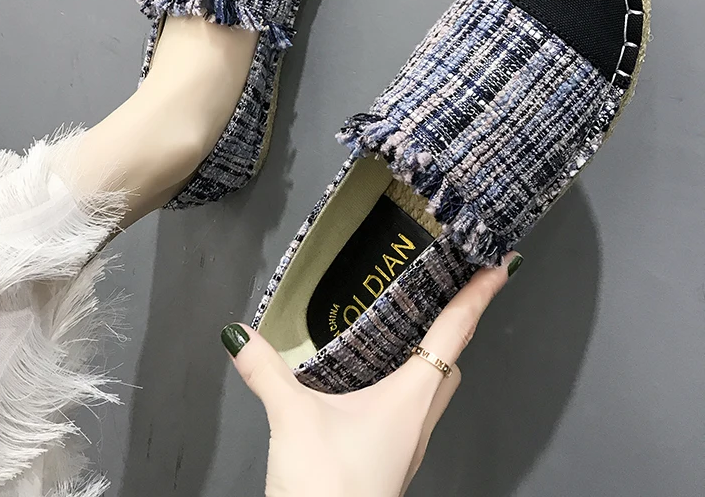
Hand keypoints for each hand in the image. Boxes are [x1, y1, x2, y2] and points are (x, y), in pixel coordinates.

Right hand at [222, 251, 522, 496]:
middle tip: (449, 289)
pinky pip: (415, 406)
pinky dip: (408, 380)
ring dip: (434, 353)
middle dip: (459, 323)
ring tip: (412, 325)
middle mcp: (420, 416)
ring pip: (436, 385)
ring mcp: (409, 441)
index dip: (479, 295)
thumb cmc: (328, 485)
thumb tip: (239, 334)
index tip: (501, 266)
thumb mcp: (292, 419)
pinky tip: (375, 377)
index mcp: (410, 396)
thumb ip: (265, 371)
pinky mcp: (393, 456)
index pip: (455, 331)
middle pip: (453, 359)